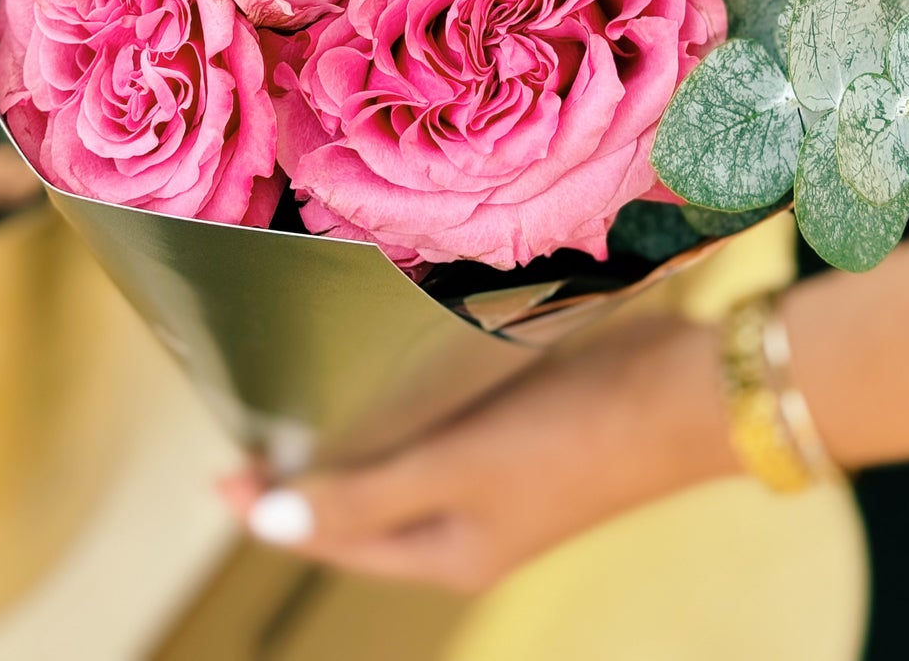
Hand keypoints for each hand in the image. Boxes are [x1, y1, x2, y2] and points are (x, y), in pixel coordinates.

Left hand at [222, 315, 739, 593]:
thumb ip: (364, 492)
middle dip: (309, 466)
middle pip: (364, 501)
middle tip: (253, 408)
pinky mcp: (525, 424)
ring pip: (403, 456)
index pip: (334, 535)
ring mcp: (499, 474)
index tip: (219, 463)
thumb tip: (266, 523)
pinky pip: (442, 420)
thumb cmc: (574, 434)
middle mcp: (469, 521)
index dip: (274, 504)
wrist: (689, 392)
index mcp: (448, 550)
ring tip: (301, 381)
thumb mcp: (459, 468)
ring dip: (356, 427)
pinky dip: (405, 399)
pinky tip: (383, 357)